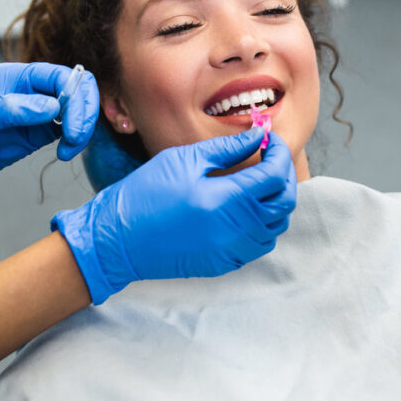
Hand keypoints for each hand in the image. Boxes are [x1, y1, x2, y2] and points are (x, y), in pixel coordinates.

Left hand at [0, 63, 98, 206]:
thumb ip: (14, 109)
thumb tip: (53, 107)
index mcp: (16, 77)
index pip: (60, 76)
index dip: (75, 98)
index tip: (72, 127)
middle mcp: (29, 91)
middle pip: (75, 91)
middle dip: (83, 113)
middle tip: (76, 140)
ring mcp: (35, 113)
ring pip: (75, 111)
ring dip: (81, 129)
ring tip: (69, 151)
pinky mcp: (36, 134)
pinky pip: (67, 130)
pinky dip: (74, 141)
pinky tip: (65, 153)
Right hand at [53, 127, 296, 303]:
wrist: (117, 239)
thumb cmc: (144, 195)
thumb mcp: (183, 160)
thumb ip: (226, 149)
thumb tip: (257, 137)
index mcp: (225, 200)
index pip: (275, 175)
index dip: (279, 153)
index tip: (270, 140)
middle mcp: (234, 230)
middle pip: (284, 203)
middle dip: (283, 176)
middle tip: (269, 158)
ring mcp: (231, 251)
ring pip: (275, 227)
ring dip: (274, 202)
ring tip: (257, 182)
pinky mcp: (224, 264)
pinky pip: (259, 245)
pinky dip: (262, 225)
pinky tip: (244, 209)